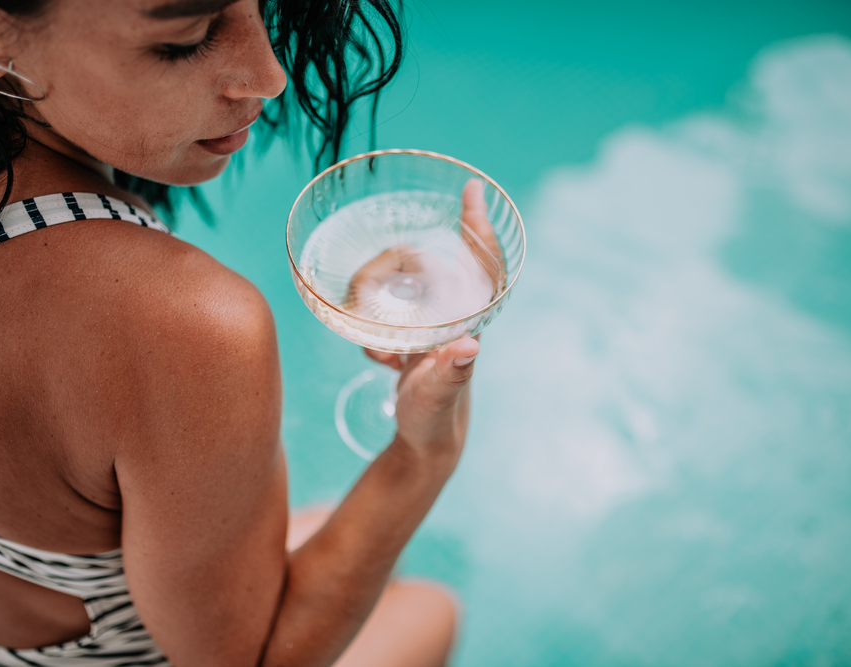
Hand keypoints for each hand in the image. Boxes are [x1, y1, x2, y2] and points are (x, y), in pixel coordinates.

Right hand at [356, 180, 497, 456]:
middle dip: (392, 270)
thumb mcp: (438, 398)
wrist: (425, 439)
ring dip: (377, 301)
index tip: (473, 191)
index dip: (479, 227)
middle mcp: (453, 311)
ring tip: (382, 355)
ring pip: (399, 282)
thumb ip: (451, 375)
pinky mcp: (414, 328)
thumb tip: (470, 347)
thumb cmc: (436, 418)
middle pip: (424, 264)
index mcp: (468, 319)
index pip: (481, 263)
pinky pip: (385, 305)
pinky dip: (372, 328)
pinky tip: (381, 360)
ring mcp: (432, 318)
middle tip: (368, 302)